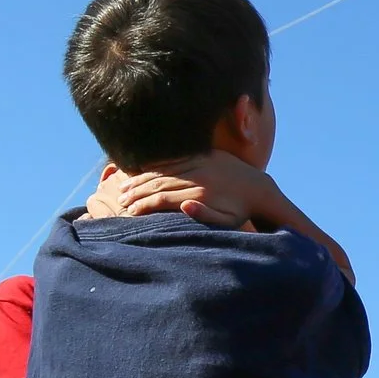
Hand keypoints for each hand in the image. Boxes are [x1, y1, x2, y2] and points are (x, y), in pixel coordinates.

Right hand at [88, 153, 286, 229]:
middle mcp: (197, 177)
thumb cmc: (240, 212)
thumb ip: (205, 216)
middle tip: (120, 200)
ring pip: (164, 172)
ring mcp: (199, 165)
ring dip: (142, 179)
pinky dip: (157, 166)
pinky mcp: (203, 156)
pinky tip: (143, 170)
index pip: (163, 199)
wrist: (259, 189)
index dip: (143, 205)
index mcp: (200, 195)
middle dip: (137, 192)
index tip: (128, 212)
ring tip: (124, 187)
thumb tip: (183, 207)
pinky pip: (175, 160)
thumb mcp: (227, 221)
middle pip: (159, 184)